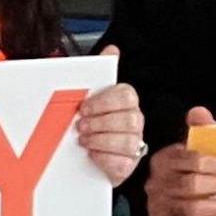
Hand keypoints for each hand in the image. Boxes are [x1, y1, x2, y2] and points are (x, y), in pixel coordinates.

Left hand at [74, 56, 147, 188]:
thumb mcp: (91, 96)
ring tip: (84, 140)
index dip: (104, 102)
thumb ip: (100, 72)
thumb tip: (112, 49)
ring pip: (127, 142)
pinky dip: (104, 158)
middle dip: (101, 123)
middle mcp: (134, 122)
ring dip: (101, 141)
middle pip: (129, 120)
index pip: (126, 96)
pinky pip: (122, 163)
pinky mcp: (128, 165)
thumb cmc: (90, 122)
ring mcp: (134, 144)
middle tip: (81, 126)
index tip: (84, 107)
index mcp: (126, 103)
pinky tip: (92, 154)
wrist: (85, 156)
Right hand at [143, 107, 215, 215]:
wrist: (165, 199)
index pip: (192, 160)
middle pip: (190, 185)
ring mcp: (157, 205)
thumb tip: (198, 112)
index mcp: (164, 160)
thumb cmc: (186, 172)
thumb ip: (200, 130)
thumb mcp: (192, 149)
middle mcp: (156, 182)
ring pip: (189, 207)